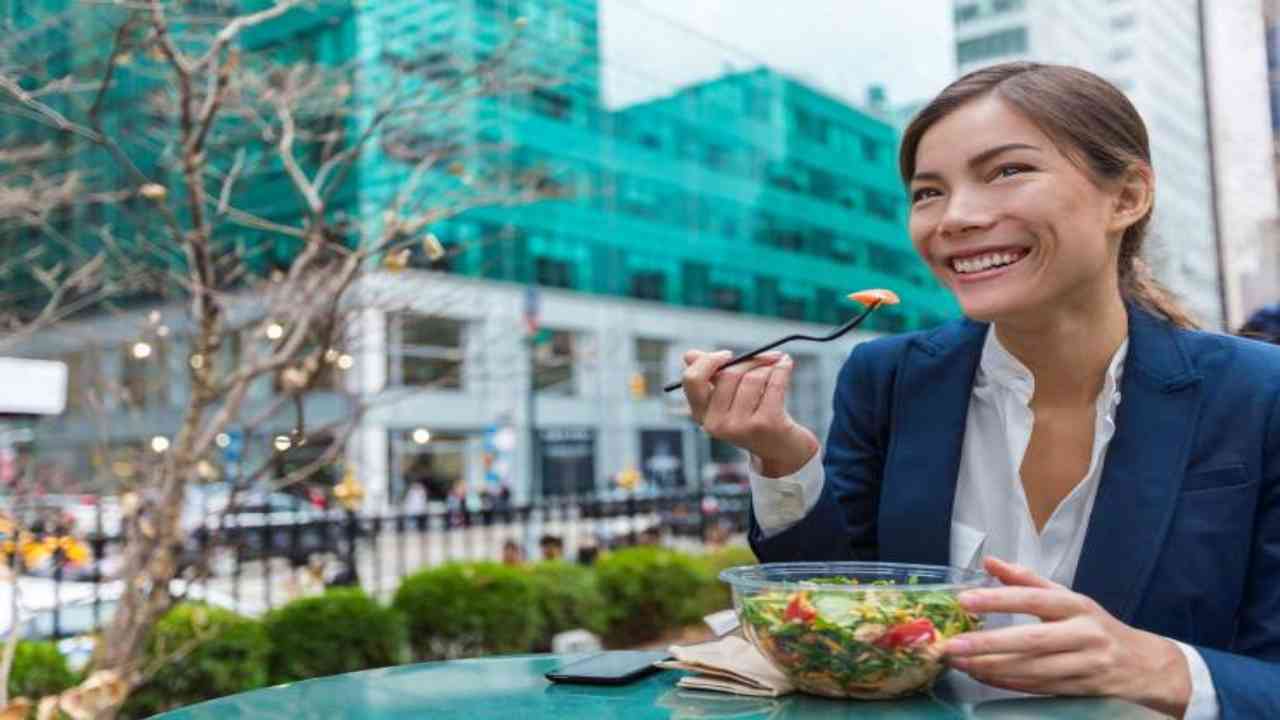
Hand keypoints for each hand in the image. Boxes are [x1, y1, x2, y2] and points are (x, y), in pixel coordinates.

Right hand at [681, 349, 818, 476]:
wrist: (782, 452)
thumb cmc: (754, 419)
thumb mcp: (728, 401)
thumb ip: (710, 377)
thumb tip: (689, 355)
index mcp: (702, 415)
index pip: (692, 380)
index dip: (709, 361)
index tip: (728, 355)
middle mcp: (716, 424)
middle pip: (729, 374)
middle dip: (750, 361)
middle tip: (765, 357)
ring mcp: (741, 426)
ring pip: (754, 377)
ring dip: (769, 367)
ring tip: (776, 369)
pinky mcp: (766, 424)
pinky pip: (774, 383)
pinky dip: (782, 369)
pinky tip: (786, 365)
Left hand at [945, 557, 1190, 717]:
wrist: (1146, 666)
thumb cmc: (1097, 626)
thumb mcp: (1069, 599)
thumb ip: (1028, 581)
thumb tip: (990, 561)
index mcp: (1077, 606)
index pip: (1033, 599)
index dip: (998, 599)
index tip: (964, 600)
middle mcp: (1083, 635)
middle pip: (1031, 640)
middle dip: (988, 643)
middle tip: (952, 644)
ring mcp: (1084, 666)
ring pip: (1032, 669)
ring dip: (991, 667)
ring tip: (958, 661)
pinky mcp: (1081, 690)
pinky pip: (1038, 688)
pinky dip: (1007, 683)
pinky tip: (980, 676)